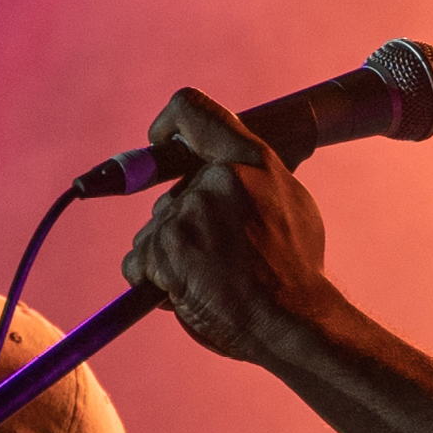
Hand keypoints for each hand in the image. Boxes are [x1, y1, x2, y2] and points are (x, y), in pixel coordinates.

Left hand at [120, 88, 342, 364]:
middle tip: (217, 261)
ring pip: (155, 232)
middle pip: (171, 196)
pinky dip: (153, 282)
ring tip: (211, 281)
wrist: (293, 322)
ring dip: (169, 259)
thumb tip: (213, 169)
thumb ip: (249, 177)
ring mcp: (189, 213)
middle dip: (182, 230)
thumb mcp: (289, 202)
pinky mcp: (166, 249)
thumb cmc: (294, 271)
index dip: (167, 126)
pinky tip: (188, 292)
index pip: (190, 110)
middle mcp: (217, 179)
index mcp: (250, 160)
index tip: (158, 141)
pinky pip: (138, 262)